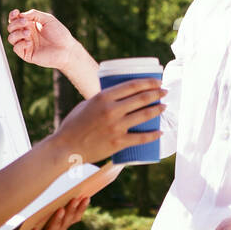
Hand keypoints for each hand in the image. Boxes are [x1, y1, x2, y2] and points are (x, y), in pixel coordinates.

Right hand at [7, 8, 78, 70]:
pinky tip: (29, 42)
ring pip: (11, 38)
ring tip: (28, 32)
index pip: (15, 20)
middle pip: (11, 28)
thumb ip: (33, 14)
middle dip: (16, 23)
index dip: (13, 16)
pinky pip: (16, 48)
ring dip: (17, 33)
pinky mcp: (27, 54)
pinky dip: (20, 43)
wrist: (66, 49)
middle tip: (25, 22)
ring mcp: (26, 45)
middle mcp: (27, 34)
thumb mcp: (47, 19)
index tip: (16, 12)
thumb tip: (19, 15)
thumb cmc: (59, 33)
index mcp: (30, 25)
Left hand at [10, 195, 89, 229]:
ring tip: (60, 210)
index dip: (80, 209)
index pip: (71, 218)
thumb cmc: (19, 224)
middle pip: (63, 224)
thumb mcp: (34, 211)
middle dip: (70, 211)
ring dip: (56, 221)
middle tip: (74, 199)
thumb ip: (45, 201)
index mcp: (54, 227)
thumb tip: (53, 177)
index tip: (86, 197)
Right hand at [51, 78, 165, 164]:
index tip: (158, 81)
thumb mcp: (87, 105)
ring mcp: (116, 127)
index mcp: (103, 97)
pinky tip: (160, 132)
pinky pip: (141, 138)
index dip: (149, 82)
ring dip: (158, 109)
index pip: (132, 85)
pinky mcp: (118, 143)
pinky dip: (153, 135)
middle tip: (164, 92)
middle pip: (142, 98)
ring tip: (164, 107)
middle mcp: (111, 110)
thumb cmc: (73, 125)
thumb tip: (119, 98)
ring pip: (144, 115)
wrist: (65, 148)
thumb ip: (103, 101)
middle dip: (157, 93)